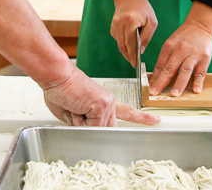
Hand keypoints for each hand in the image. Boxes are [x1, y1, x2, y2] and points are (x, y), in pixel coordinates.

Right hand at [41, 66, 159, 126]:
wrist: (56, 76)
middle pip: (107, 129)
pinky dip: (78, 121)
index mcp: (104, 102)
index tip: (155, 119)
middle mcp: (109, 102)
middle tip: (76, 109)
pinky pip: (90, 127)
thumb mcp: (73, 113)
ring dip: (80, 124)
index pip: (127, 112)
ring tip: (73, 106)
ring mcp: (107, 102)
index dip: (140, 118)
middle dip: (88, 128)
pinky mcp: (102, 104)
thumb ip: (85, 124)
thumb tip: (92, 135)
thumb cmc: (60, 91)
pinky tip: (75, 105)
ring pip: (96, 130)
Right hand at [109, 0, 157, 67]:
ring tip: (132, 58)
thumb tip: (140, 51)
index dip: (133, 55)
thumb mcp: (152, 22)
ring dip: (125, 52)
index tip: (135, 64)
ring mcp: (115, 25)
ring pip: (119, 44)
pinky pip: (118, 39)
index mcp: (131, 21)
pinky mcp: (112, 26)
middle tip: (134, 64)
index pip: (131, 43)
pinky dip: (123, 44)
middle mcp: (120, 23)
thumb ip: (147, 37)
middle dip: (129, 56)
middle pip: (123, 45)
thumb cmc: (143, 8)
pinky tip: (129, 47)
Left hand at [148, 2, 211, 97]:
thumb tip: (156, 77)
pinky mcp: (204, 59)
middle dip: (162, 83)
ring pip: (185, 71)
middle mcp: (180, 50)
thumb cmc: (183, 37)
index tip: (150, 90)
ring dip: (179, 84)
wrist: (200, 25)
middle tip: (155, 94)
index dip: (155, 79)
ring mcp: (193, 55)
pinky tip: (195, 90)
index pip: (160, 66)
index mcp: (169, 47)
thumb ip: (165, 59)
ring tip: (174, 95)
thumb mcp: (170, 43)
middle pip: (170, 69)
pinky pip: (201, 72)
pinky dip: (198, 82)